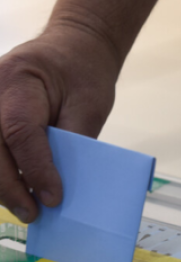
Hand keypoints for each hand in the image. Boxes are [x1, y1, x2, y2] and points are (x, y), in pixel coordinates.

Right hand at [0, 25, 120, 222]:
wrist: (73, 48)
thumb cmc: (85, 74)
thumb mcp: (90, 104)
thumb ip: (73, 141)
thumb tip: (62, 187)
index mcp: (20, 78)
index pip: (22, 131)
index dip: (36, 169)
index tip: (53, 198)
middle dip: (9, 185)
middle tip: (32, 213)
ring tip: (22, 207)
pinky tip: (9, 190)